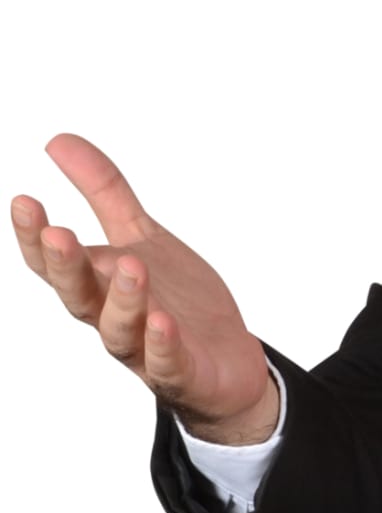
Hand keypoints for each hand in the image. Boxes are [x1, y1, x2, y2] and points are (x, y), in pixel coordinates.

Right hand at [12, 133, 277, 443]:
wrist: (226, 361)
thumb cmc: (174, 300)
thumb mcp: (140, 237)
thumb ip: (105, 193)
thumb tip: (59, 140)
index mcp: (99, 286)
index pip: (56, 264)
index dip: (36, 238)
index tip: (24, 201)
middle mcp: (113, 318)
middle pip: (79, 296)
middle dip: (66, 266)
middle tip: (59, 233)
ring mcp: (145, 349)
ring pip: (120, 330)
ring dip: (122, 299)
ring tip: (130, 265)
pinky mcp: (182, 372)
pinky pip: (166, 361)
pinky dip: (161, 343)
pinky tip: (162, 321)